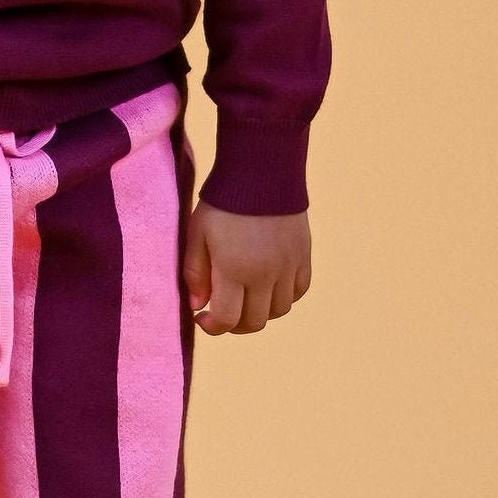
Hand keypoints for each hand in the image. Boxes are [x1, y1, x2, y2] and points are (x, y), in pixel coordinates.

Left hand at [181, 199, 310, 336]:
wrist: (261, 171)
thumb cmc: (222, 202)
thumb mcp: (197, 233)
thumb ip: (194, 273)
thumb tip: (198, 306)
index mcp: (234, 269)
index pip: (228, 319)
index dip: (212, 327)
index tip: (202, 317)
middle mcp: (265, 274)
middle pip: (255, 322)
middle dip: (234, 323)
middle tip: (221, 310)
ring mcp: (288, 266)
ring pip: (279, 310)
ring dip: (259, 311)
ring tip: (244, 296)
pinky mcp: (303, 256)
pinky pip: (298, 291)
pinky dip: (283, 296)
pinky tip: (268, 285)